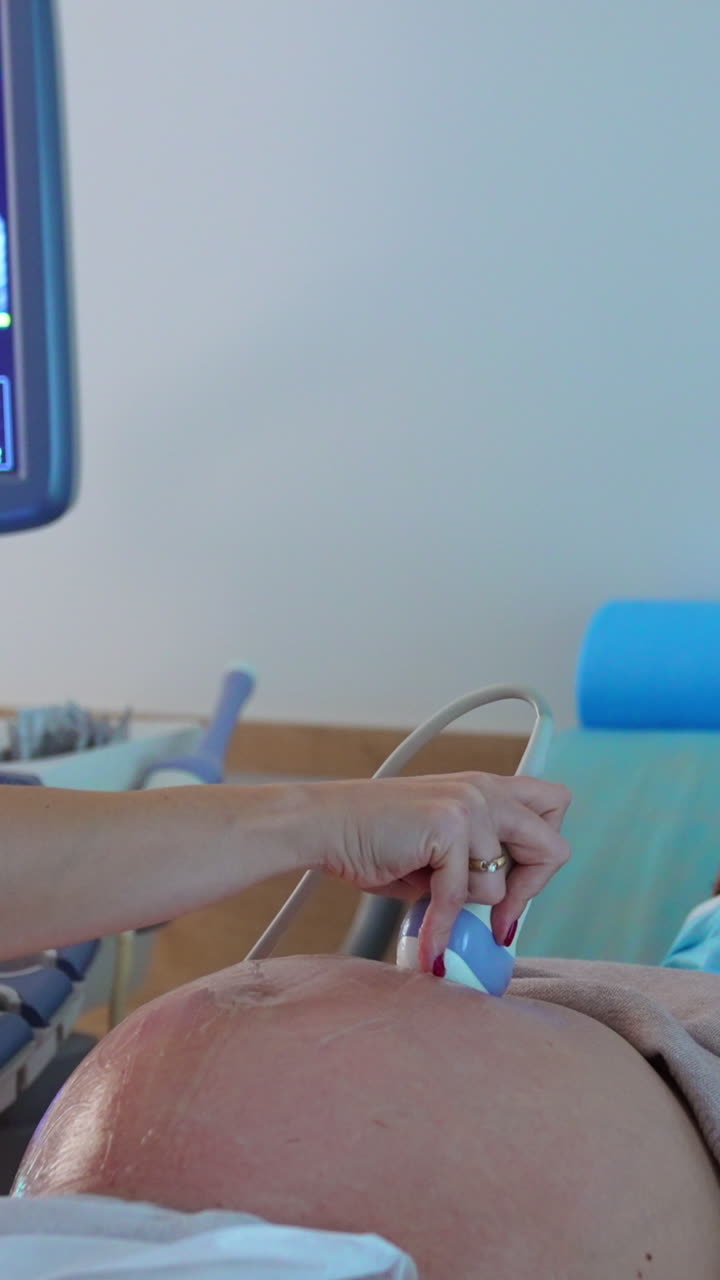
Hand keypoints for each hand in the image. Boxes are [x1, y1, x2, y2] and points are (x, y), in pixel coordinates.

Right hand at [320, 773, 570, 970]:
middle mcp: (484, 789)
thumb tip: (509, 911)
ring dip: (467, 902)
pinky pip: (463, 897)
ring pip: (501, 882)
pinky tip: (431, 946)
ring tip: (428, 893)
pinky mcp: (447, 827)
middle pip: (553, 845)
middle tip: (501, 919)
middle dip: (530, 891)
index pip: (556, 805)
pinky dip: (444, 926)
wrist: (325, 825)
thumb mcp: (441, 846)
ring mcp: (468, 805)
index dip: (544, 854)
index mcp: (487, 786)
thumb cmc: (376, 841)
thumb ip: (478, 862)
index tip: (514, 889)